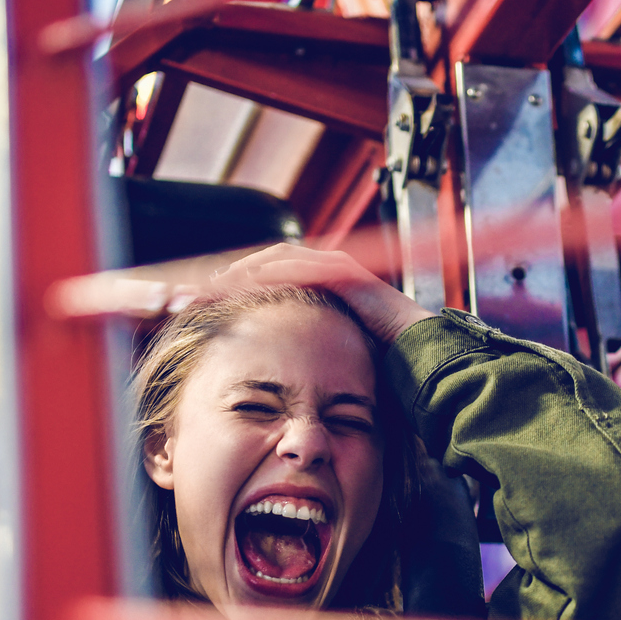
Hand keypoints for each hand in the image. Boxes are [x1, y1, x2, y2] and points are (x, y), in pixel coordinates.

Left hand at [207, 245, 430, 346]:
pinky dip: (273, 272)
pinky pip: (301, 266)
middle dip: (233, 271)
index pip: (268, 273)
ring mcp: (336, 267)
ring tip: (217, 284)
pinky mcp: (346, 272)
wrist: (418, 353)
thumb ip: (301, 344)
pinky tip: (249, 283)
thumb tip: (268, 361)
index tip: (209, 298)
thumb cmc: (377, 356)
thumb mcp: (326, 349)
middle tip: (202, 288)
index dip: (237, 281)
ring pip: (279, 257)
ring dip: (245, 268)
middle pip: (267, 259)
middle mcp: (326, 269)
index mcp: (319, 284)